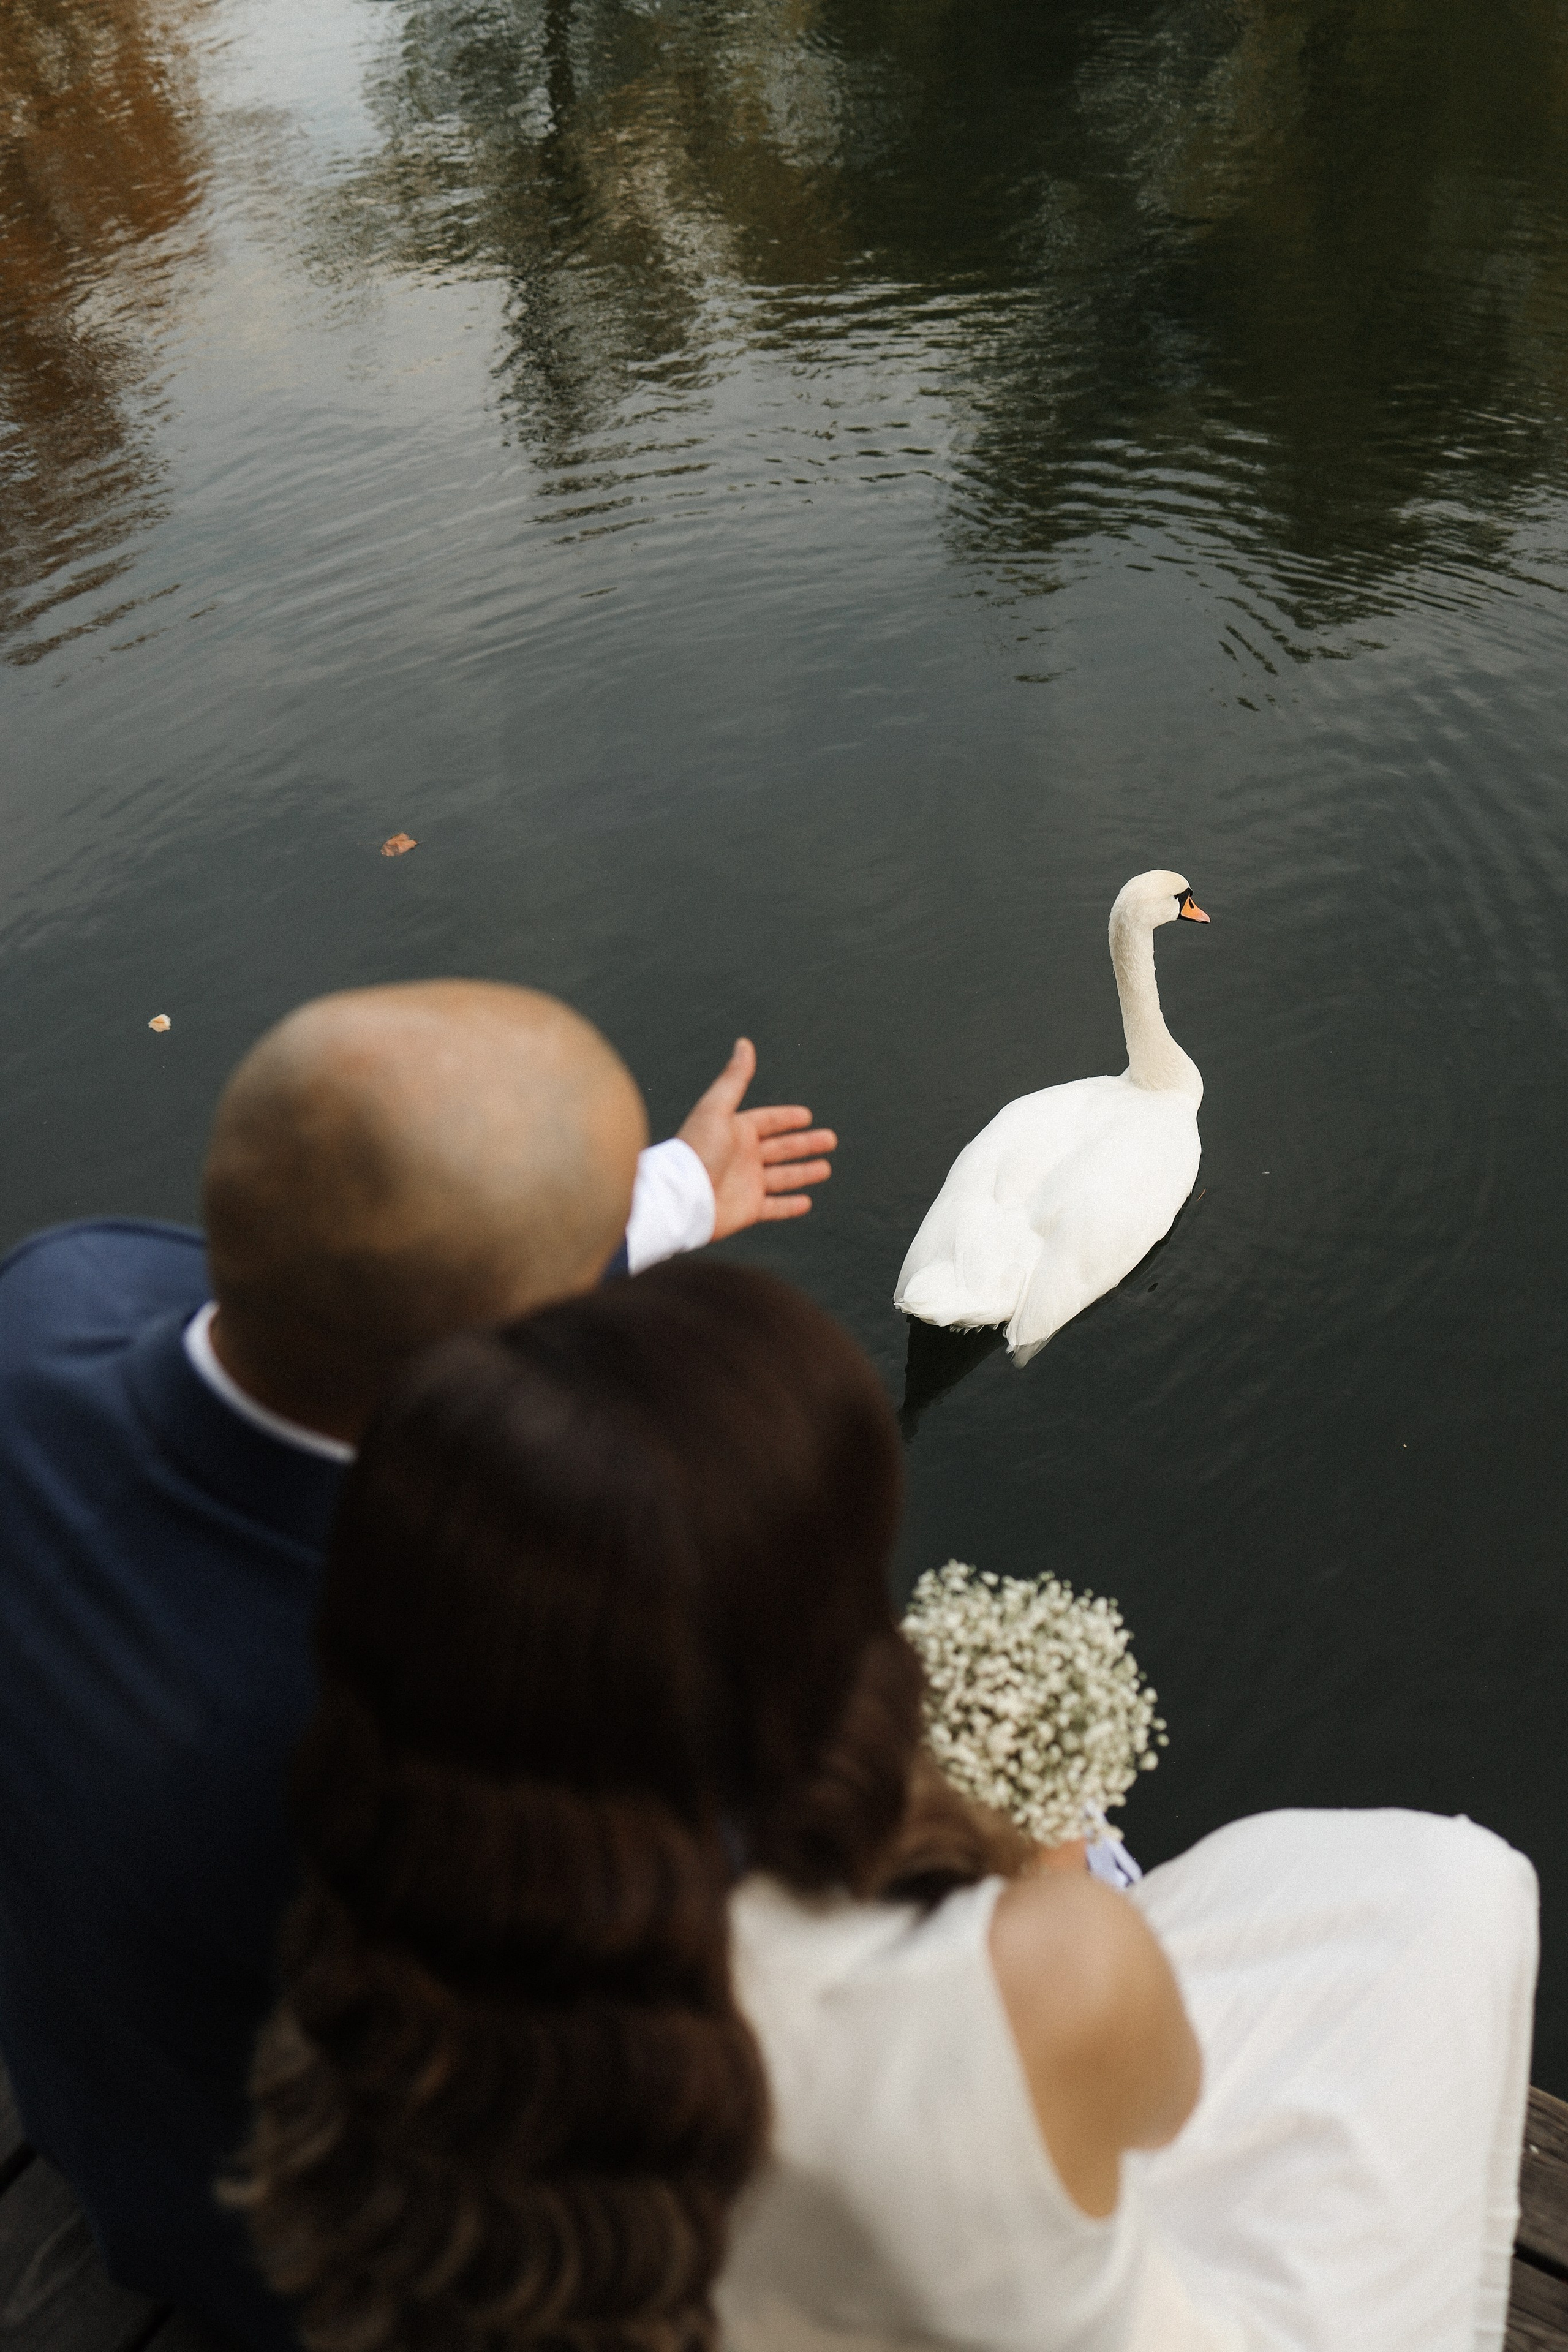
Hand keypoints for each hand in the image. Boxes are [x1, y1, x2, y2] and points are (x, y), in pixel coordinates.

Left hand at [678, 1038, 836, 1241]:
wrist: (682, 1195)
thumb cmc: (697, 1149)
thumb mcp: (716, 1108)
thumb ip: (735, 1078)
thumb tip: (744, 1043)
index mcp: (736, 1132)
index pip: (768, 1121)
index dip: (787, 1118)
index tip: (807, 1116)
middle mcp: (743, 1157)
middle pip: (782, 1148)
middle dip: (806, 1144)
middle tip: (831, 1139)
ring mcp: (747, 1184)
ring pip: (783, 1177)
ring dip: (804, 1173)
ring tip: (826, 1168)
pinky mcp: (749, 1210)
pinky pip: (775, 1208)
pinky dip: (790, 1206)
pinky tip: (806, 1201)